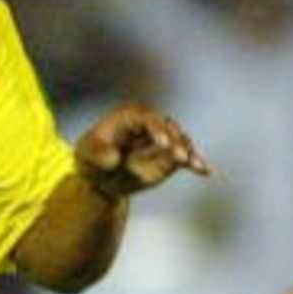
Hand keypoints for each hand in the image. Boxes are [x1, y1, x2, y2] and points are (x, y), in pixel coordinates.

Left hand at [75, 103, 208, 198]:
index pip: (148, 118)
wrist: (102, 178)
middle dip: (176, 141)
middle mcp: (151, 124)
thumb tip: (114, 158)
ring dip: (189, 152)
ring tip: (195, 165)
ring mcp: (163, 140)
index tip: (163, 143)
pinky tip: (205, 171)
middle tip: (180, 157)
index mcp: (130, 116)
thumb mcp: (87, 155)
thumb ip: (99, 155)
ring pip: (181, 141)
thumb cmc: (92, 158)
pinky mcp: (171, 156)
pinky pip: (186, 157)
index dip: (157, 129)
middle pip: (169, 128)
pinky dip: (195, 163)